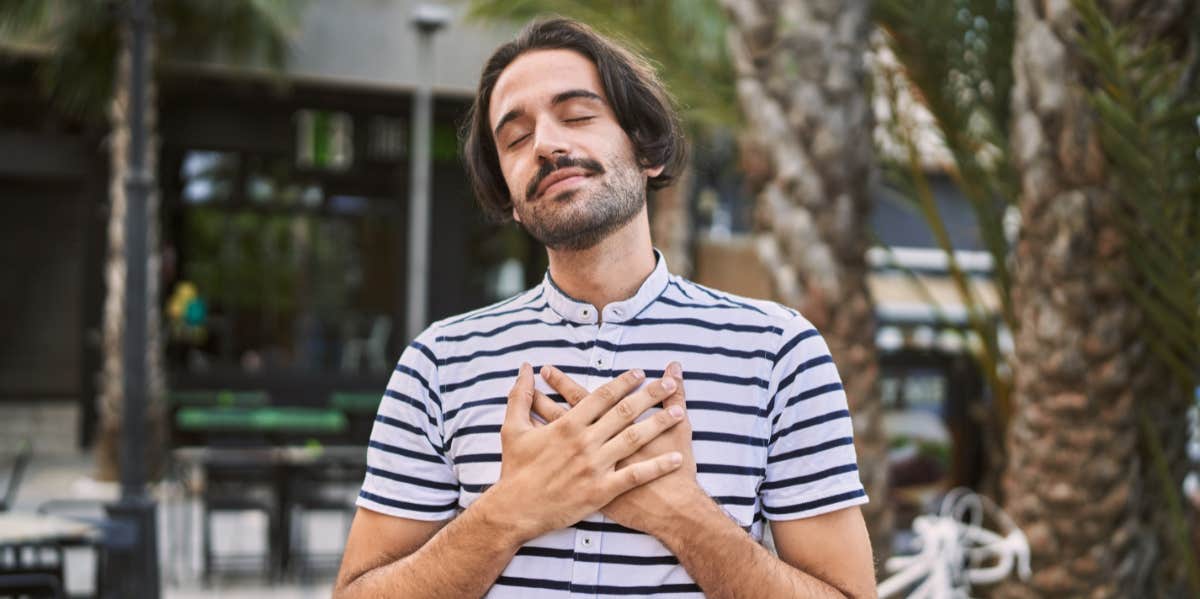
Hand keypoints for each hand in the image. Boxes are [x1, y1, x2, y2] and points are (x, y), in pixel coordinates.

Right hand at [485, 363, 686, 542]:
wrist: (515, 510)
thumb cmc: (515, 469)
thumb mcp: (513, 428)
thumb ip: (520, 396)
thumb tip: (524, 369)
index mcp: (567, 425)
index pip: (602, 396)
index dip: (623, 382)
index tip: (640, 372)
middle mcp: (584, 442)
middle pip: (624, 412)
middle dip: (649, 395)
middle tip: (667, 382)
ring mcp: (594, 466)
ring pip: (634, 439)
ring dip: (659, 423)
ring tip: (680, 412)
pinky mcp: (601, 491)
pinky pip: (635, 476)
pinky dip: (658, 466)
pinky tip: (676, 458)